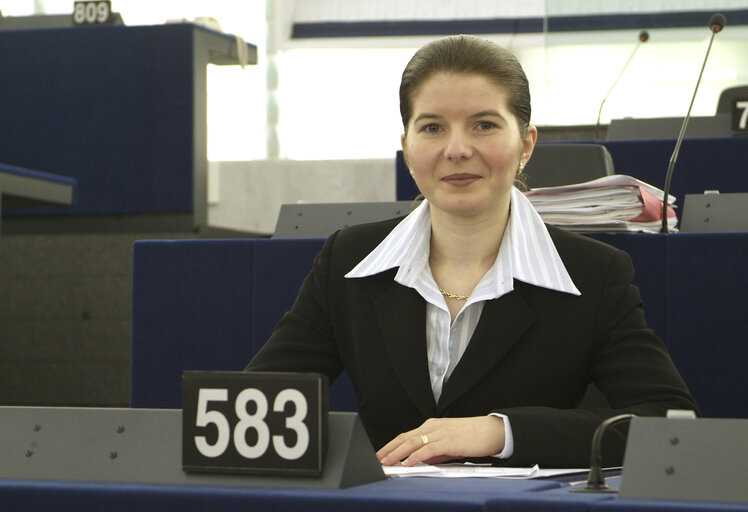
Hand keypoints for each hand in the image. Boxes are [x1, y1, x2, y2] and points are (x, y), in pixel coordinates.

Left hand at [376, 416, 504, 466]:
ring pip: (413, 442)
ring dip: (397, 453)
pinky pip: (428, 449)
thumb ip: (433, 452)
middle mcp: (433, 427)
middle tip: (377, 459)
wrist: (492, 431)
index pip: (406, 435)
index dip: (391, 445)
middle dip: (389, 449)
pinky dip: (416, 456)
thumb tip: (419, 461)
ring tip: (387, 462)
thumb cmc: (472, 437)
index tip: (381, 454)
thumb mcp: (448, 444)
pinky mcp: (449, 440)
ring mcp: (440, 432)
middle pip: (405, 437)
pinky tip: (408, 463)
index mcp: (431, 426)